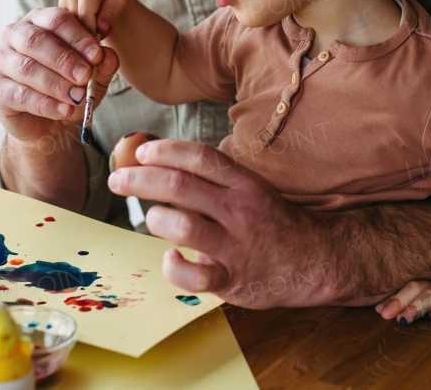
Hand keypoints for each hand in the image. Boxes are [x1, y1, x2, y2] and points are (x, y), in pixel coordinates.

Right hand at [0, 7, 118, 144]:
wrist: (50, 124)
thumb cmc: (70, 88)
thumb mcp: (92, 76)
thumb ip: (102, 65)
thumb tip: (108, 56)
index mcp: (40, 21)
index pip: (57, 19)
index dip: (78, 36)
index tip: (96, 54)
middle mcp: (16, 36)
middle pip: (36, 39)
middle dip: (63, 58)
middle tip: (84, 75)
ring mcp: (2, 62)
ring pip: (26, 67)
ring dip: (54, 83)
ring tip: (77, 96)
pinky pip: (19, 94)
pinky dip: (44, 103)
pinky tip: (63, 110)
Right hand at [58, 0, 129, 41]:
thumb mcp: (119, 1)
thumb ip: (110, 13)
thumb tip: (101, 28)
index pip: (85, 15)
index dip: (93, 32)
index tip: (99, 45)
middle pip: (75, 21)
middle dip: (87, 34)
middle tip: (101, 37)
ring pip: (68, 26)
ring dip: (82, 34)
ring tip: (96, 30)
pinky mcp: (58, 9)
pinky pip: (64, 26)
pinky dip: (76, 31)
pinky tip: (87, 29)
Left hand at [107, 139, 334, 308]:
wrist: (313, 260)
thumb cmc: (268, 221)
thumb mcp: (246, 190)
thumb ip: (209, 181)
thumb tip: (158, 166)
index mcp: (242, 183)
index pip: (198, 157)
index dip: (165, 151)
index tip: (141, 152)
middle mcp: (238, 210)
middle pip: (180, 187)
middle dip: (140, 180)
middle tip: (118, 180)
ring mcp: (236, 246)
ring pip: (184, 227)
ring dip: (157, 221)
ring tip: (154, 221)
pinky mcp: (233, 280)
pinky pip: (196, 276)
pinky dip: (174, 267)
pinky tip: (170, 259)